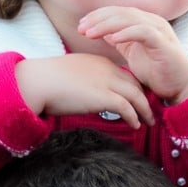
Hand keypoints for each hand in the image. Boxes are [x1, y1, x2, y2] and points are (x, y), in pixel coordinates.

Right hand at [15, 54, 154, 128]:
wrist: (38, 81)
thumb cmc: (45, 81)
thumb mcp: (69, 74)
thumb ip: (82, 82)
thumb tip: (82, 95)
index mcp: (98, 62)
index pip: (124, 74)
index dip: (133, 87)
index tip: (137, 99)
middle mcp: (106, 69)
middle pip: (134, 83)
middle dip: (144, 97)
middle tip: (149, 110)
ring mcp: (106, 82)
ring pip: (136, 95)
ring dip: (144, 110)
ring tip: (148, 121)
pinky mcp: (104, 96)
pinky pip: (127, 107)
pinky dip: (134, 116)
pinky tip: (136, 125)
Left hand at [78, 7, 187, 102]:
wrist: (180, 85)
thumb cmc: (156, 70)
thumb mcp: (133, 53)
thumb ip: (120, 41)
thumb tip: (102, 32)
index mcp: (143, 23)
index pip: (117, 12)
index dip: (97, 16)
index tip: (80, 26)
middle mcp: (152, 22)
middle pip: (121, 12)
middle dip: (98, 19)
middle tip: (81, 29)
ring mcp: (159, 31)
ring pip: (130, 19)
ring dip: (107, 25)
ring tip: (90, 33)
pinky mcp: (164, 43)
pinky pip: (144, 32)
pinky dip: (127, 33)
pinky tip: (112, 39)